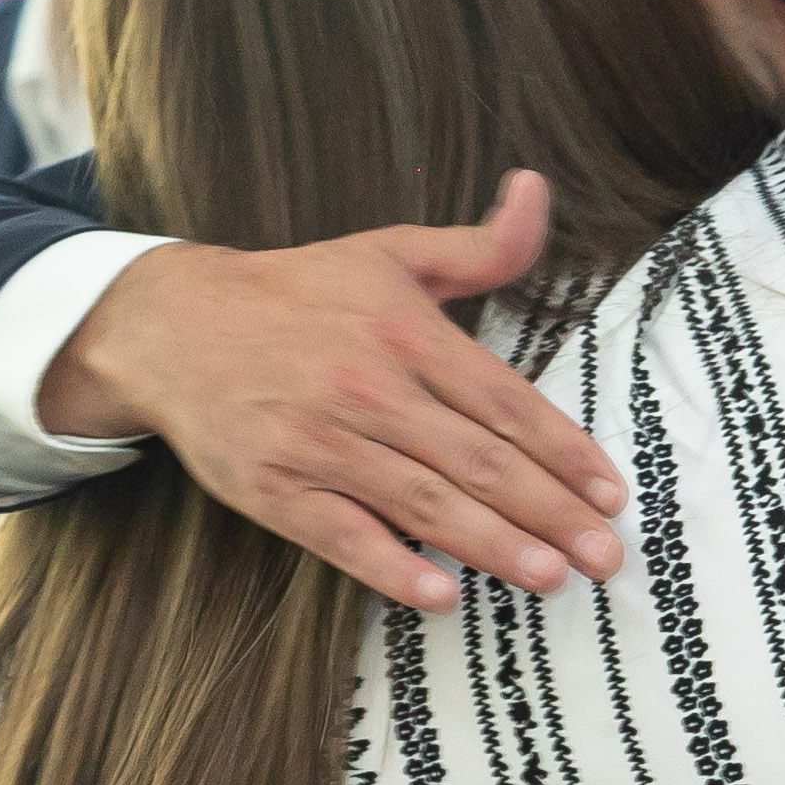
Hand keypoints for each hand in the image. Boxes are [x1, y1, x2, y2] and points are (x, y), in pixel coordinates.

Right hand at [38, 171, 626, 610]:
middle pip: (476, 460)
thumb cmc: (300, 291)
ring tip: (550, 577)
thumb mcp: (391, 251)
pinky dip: (391, 568)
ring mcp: (319, 442)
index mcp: (404, 331)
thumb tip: (538, 189)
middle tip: (603, 556)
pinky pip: (341, 537)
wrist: (176, 326)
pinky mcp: (273, 489)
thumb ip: (478, 244)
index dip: (562, 450)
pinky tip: (441, 595)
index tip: (609, 491)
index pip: (503, 400)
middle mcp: (367, 388)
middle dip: (549, 512)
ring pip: (422, 503)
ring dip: (492, 545)